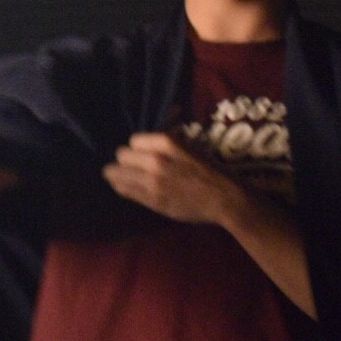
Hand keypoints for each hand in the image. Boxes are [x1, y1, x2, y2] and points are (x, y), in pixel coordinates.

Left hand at [102, 132, 240, 225]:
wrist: (224, 198)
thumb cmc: (209, 170)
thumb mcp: (187, 146)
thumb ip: (163, 144)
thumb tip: (140, 142)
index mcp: (167, 142)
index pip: (134, 140)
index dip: (137, 147)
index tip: (141, 153)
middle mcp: (156, 160)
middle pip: (122, 155)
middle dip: (125, 160)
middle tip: (130, 165)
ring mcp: (152, 181)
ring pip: (116, 174)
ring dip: (117, 174)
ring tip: (119, 176)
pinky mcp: (152, 200)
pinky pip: (125, 190)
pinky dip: (122, 187)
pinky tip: (125, 187)